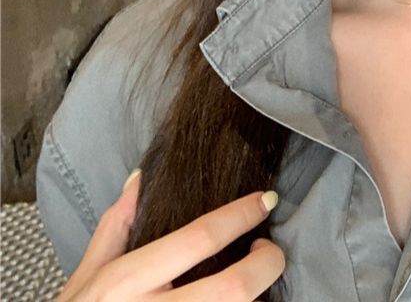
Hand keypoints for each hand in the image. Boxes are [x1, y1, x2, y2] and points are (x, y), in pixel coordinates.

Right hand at [57, 170, 285, 300]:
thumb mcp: (83, 278)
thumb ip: (115, 228)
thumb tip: (140, 179)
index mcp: (126, 284)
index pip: (198, 239)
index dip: (241, 216)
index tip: (266, 201)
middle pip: (235, 288)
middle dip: (268, 263)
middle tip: (268, 250)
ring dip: (258, 299)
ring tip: (256, 284)